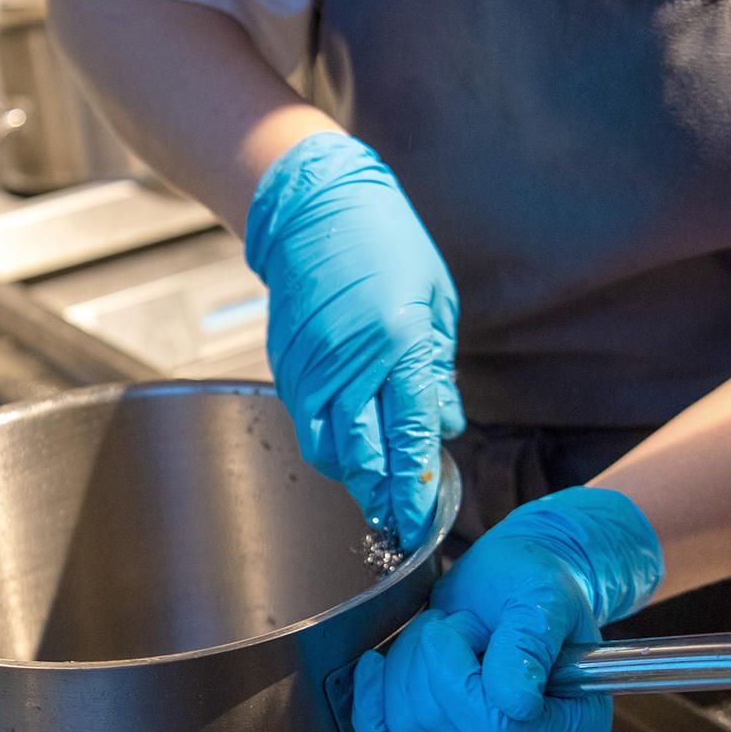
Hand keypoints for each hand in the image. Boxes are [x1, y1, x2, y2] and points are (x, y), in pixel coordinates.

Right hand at [246, 133, 461, 547]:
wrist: (313, 208)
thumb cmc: (384, 242)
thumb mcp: (435, 300)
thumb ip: (436, 371)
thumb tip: (442, 426)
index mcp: (399, 344)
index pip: (411, 437)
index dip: (417, 487)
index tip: (424, 520)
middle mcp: (352, 365)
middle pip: (364, 458)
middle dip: (384, 498)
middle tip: (401, 523)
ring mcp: (312, 371)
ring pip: (329, 452)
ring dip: (355, 479)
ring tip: (378, 492)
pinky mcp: (288, 369)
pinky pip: (309, 425)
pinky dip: (332, 447)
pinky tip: (352, 450)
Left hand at [352, 487, 663, 731]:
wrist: (509, 584)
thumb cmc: (534, 582)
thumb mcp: (541, 597)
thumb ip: (530, 645)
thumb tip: (517, 702)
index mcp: (574, 726)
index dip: (457, 680)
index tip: (453, 628)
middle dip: (429, 664)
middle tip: (451, 624)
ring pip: (409, 731)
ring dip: (407, 669)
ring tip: (437, 635)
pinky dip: (371, 708)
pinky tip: (374, 669)